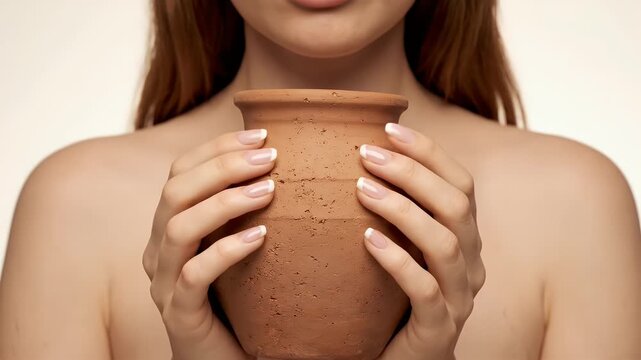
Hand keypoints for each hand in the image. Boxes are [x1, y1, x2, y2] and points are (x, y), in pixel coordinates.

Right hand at [142, 129, 276, 359]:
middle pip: (175, 190)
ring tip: (270, 190)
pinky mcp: (180, 314)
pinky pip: (195, 276)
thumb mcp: (241, 243)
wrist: (226, 355)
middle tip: (270, 157)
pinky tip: (262, 237)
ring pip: (179, 228)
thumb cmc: (239, 295)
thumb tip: (288, 163)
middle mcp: (160, 249)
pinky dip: (227, 250)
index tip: (262, 134)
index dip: (216, 147)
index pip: (181, 170)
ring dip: (225, 201)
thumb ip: (248, 208)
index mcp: (171, 225)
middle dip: (223, 166)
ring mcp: (165, 282)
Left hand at [356, 123, 485, 358]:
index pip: (461, 185)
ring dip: (403, 209)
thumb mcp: (400, 246)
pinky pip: (424, 291)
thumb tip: (360, 157)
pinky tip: (366, 239)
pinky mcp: (439, 330)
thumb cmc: (394, 296)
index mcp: (465, 239)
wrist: (399, 358)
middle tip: (366, 154)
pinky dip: (397, 261)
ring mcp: (459, 299)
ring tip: (362, 188)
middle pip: (457, 206)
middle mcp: (471, 264)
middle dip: (413, 172)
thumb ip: (395, 211)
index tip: (389, 129)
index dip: (430, 153)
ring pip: (445, 244)